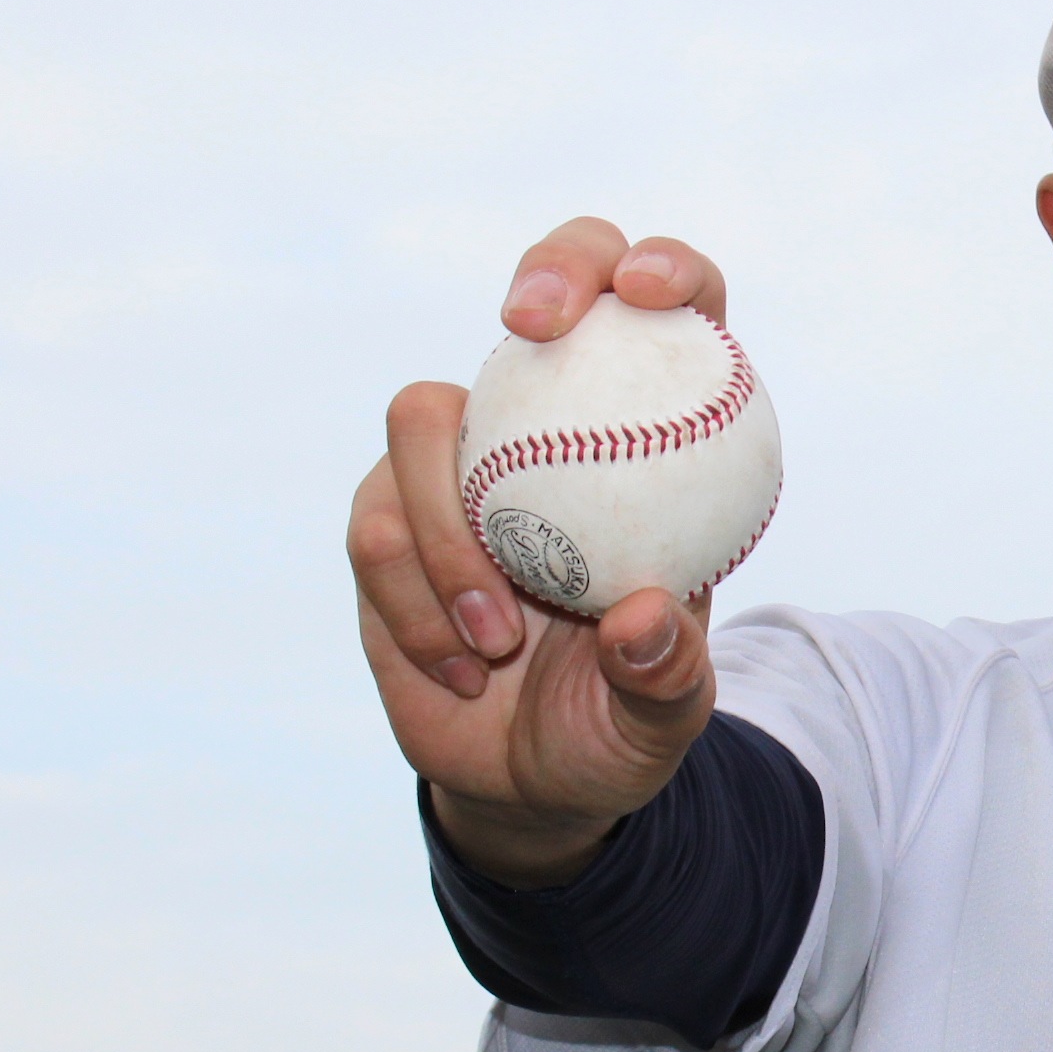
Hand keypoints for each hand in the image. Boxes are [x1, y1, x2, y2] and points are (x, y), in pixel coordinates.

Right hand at [349, 220, 730, 884]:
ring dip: (450, 531)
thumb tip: (641, 616)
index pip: (677, 315)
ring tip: (499, 639)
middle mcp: (556, 429)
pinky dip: (416, 600)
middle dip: (548, 272)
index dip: (664, 268)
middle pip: (549, 292)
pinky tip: (460, 665)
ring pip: (423, 418)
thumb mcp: (665, 718)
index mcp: (653, 445)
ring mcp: (463, 464)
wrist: (531, 782)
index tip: (643, 294)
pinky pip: (375, 523)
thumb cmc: (619, 727)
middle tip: (530, 323)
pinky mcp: (387, 515)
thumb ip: (667, 672)